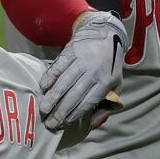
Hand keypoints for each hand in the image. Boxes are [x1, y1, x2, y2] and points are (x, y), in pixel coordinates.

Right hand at [39, 11, 127, 129]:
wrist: (105, 35)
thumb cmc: (110, 65)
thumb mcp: (116, 84)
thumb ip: (107, 104)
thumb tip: (94, 123)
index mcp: (105, 82)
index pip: (88, 102)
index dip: (75, 114)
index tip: (64, 124)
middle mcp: (93, 72)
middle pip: (74, 95)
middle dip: (60, 111)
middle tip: (49, 122)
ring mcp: (81, 61)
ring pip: (64, 82)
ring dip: (52, 98)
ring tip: (43, 109)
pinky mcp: (71, 51)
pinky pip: (58, 66)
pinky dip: (49, 77)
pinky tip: (43, 88)